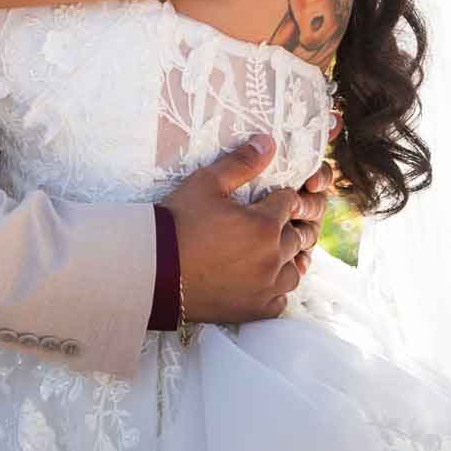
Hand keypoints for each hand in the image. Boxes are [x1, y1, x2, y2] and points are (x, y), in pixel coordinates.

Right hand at [160, 135, 323, 323]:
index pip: (289, 202)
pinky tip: (258, 279)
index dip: (277, 197)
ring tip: (264, 252)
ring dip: (284, 258)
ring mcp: (266, 287)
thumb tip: (268, 142)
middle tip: (261, 223)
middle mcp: (273, 257)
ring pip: (293, 269)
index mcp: (265, 224)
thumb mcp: (205, 184)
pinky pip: (280, 298)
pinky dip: (273, 288)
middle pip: (296, 236)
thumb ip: (241, 163)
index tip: (265, 198)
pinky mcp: (256, 309)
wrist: (154, 269)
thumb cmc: (178, 222)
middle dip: (283, 226)